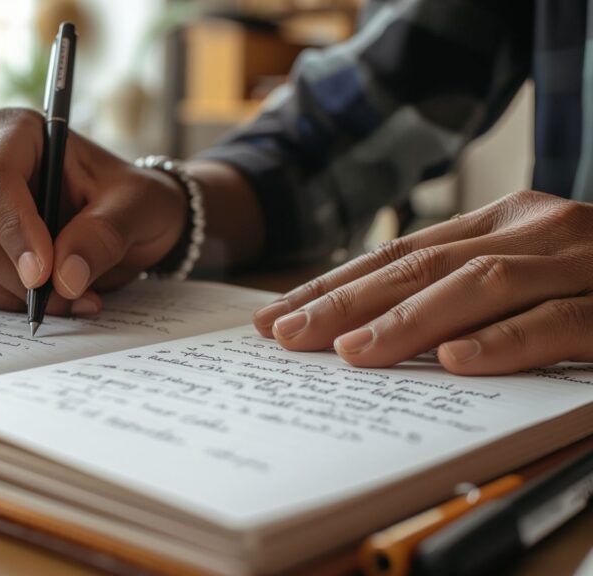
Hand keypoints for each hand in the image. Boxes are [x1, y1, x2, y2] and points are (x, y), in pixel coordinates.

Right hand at [0, 108, 187, 314]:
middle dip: (14, 276)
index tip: (43, 274)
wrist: (127, 220)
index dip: (13, 229)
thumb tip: (64, 278)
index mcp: (15, 133)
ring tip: (69, 300)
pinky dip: (1, 303)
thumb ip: (105, 234)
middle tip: (68, 297)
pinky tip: (48, 302)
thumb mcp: (138, 206)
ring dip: (8, 295)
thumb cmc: (128, 198)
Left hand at [252, 190, 592, 374]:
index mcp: (502, 222)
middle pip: (421, 266)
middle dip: (345, 303)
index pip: (398, 256)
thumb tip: (364, 330)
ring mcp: (581, 261)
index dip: (333, 286)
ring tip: (352, 351)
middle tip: (287, 336)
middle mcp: (534, 228)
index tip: (274, 318)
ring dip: (410, 322)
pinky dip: (509, 341)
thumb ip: (459, 290)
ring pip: (482, 286)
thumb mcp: (522, 273)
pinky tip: (460, 361)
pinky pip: (562, 322)